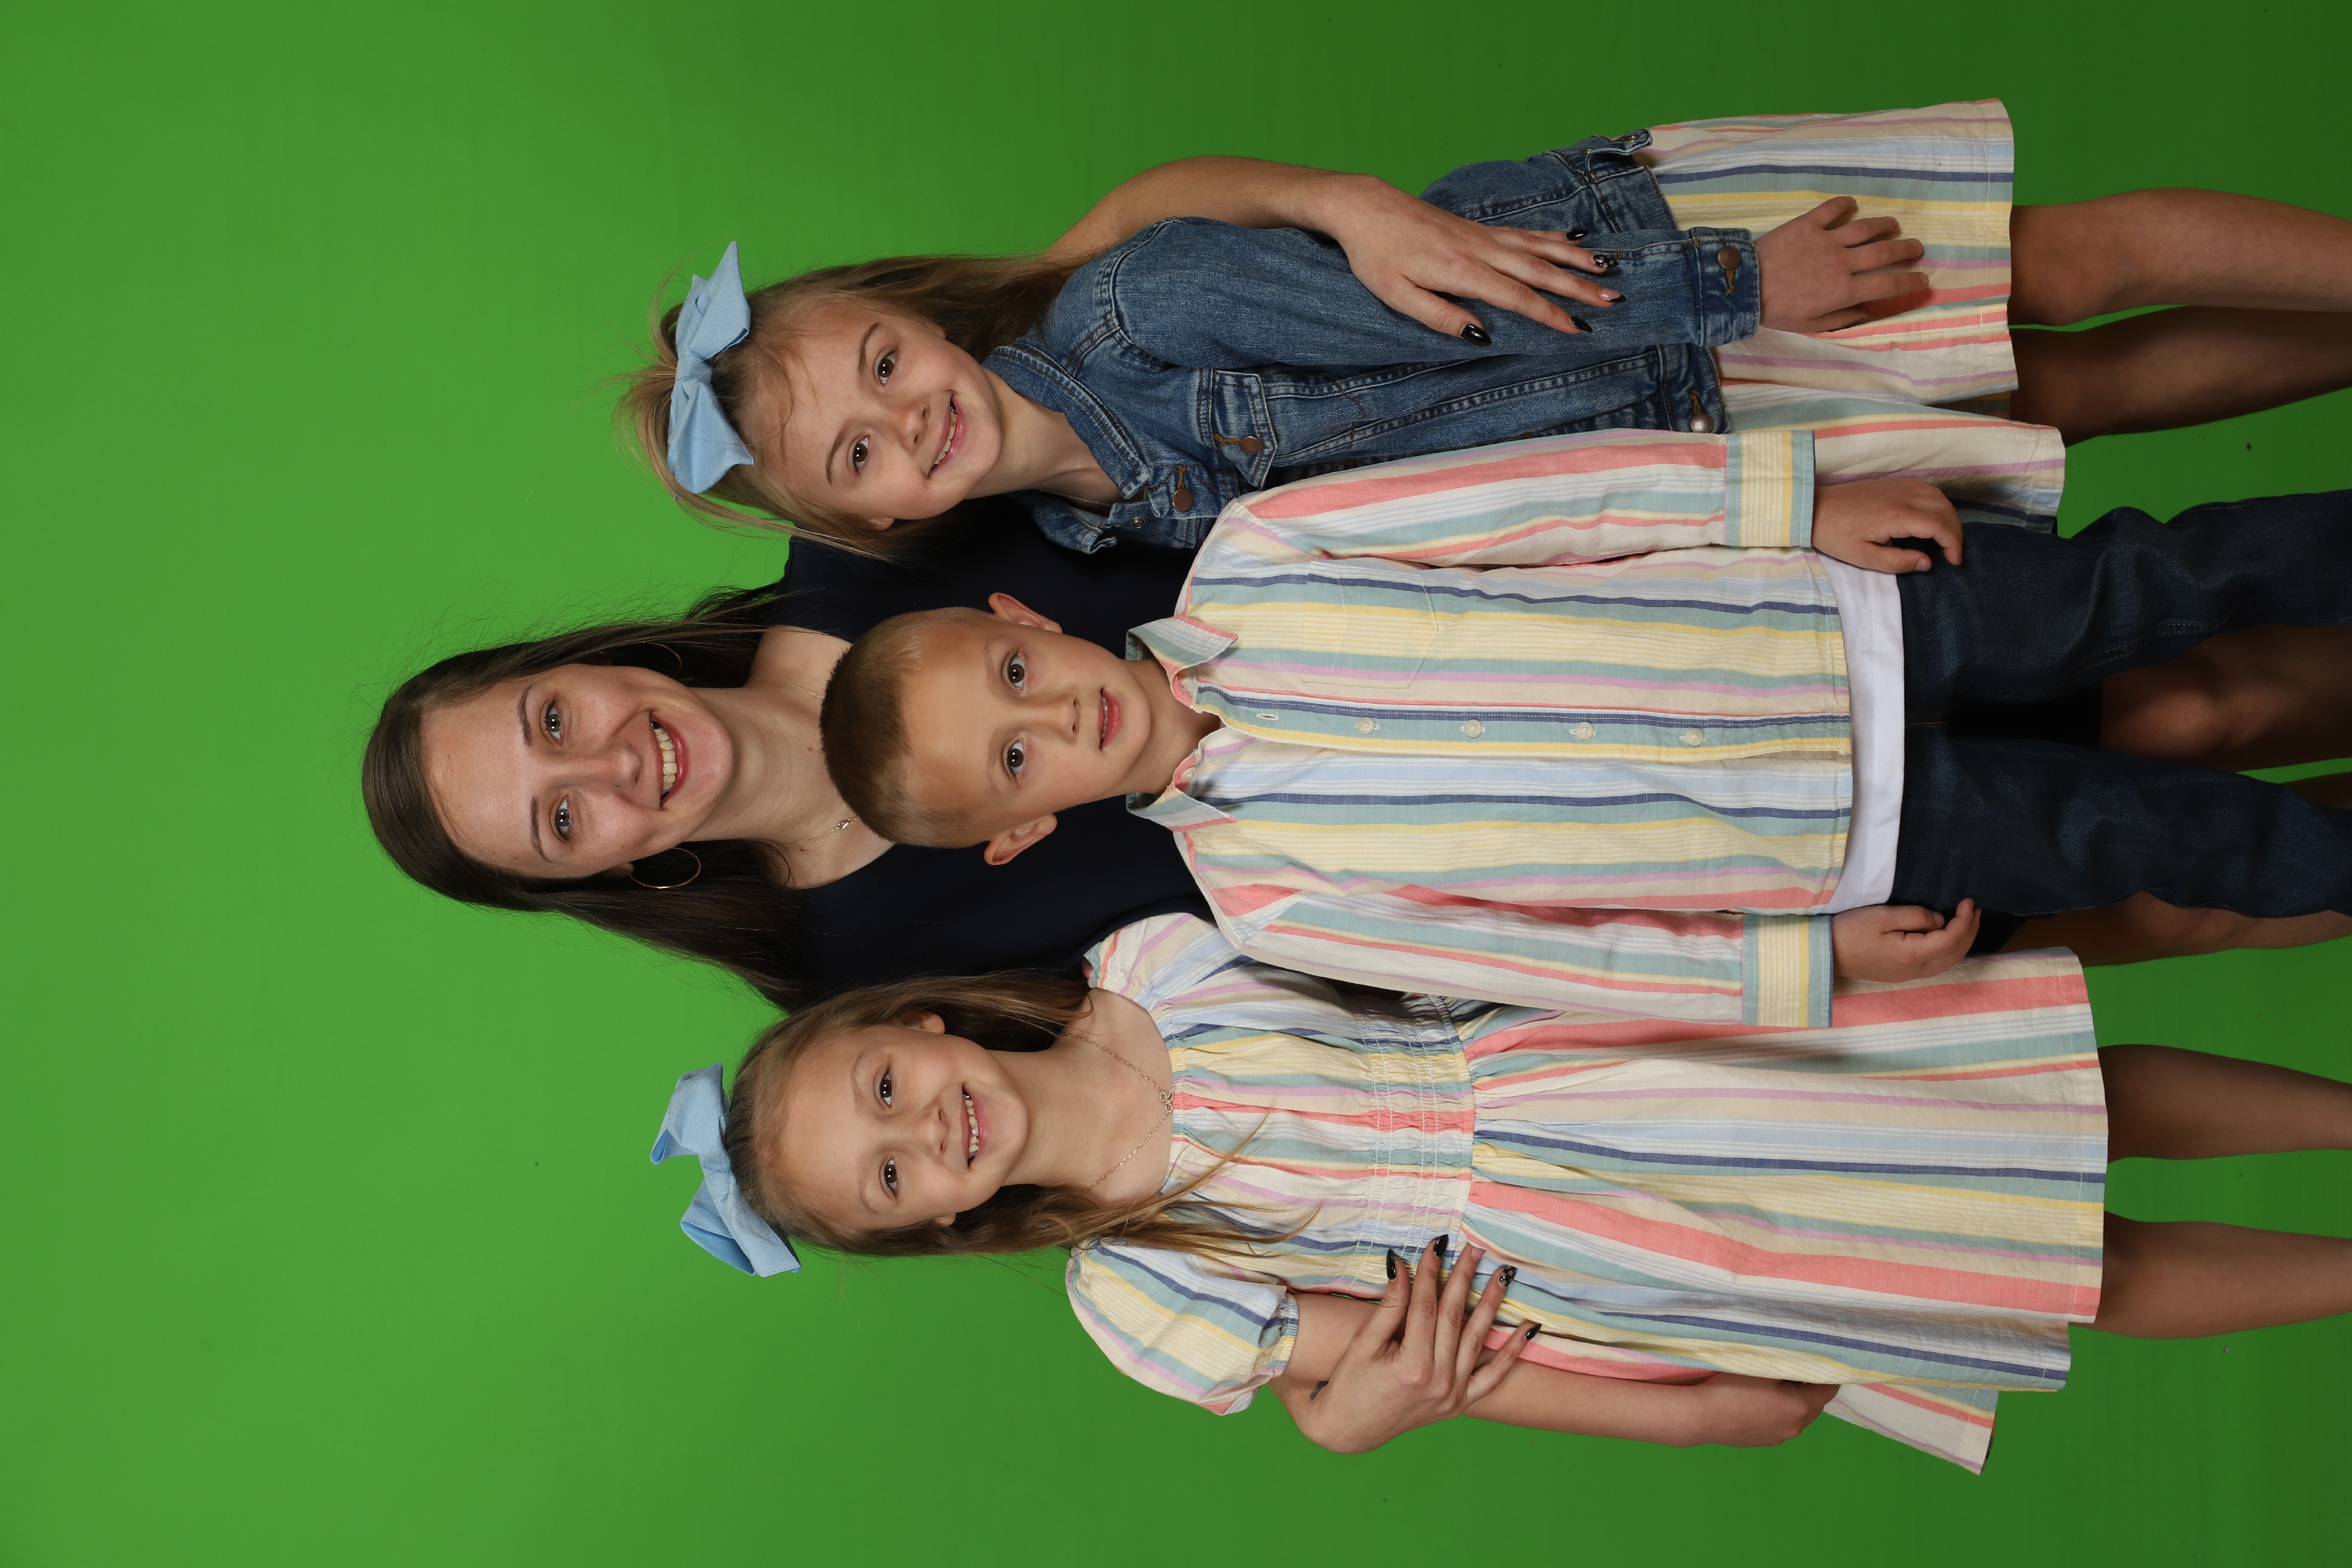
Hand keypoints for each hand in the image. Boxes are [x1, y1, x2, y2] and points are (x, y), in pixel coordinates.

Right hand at [1291, 1239, 1532, 1453]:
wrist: (1350, 1429)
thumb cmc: (1350, 1385)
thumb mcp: (1364, 1344)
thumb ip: (1389, 1306)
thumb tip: (1401, 1264)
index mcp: (1412, 1367)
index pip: (1426, 1307)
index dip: (1430, 1273)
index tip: (1437, 1245)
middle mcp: (1439, 1382)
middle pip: (1454, 1318)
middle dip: (1464, 1278)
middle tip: (1475, 1248)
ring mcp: (1453, 1396)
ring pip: (1477, 1340)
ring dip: (1491, 1303)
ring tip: (1502, 1274)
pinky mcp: (1460, 1403)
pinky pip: (1493, 1377)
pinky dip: (1513, 1353)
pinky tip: (1529, 1328)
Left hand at [1309, 175, 1618, 337]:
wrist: (1365, 207)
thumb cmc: (1376, 255)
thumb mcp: (1397, 295)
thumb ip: (1439, 317)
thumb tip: (1482, 336)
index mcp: (1461, 272)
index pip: (1517, 297)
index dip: (1550, 314)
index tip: (1579, 329)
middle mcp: (1480, 250)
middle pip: (1539, 271)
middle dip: (1578, 288)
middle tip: (1613, 301)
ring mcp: (1482, 236)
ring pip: (1538, 248)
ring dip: (1574, 261)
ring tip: (1607, 270)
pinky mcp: (1479, 228)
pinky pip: (1524, 234)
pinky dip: (1552, 238)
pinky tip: (1573, 240)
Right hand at [1678, 1374, 1839, 1446]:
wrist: (1701, 1416)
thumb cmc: (1732, 1386)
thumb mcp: (1764, 1366)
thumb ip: (1790, 1361)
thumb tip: (1807, 1358)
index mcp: (1801, 1407)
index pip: (1829, 1388)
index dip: (1825, 1371)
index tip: (1815, 1358)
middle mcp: (1796, 1427)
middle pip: (1815, 1403)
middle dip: (1809, 1385)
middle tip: (1792, 1367)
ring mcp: (1781, 1437)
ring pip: (1798, 1414)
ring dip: (1794, 1400)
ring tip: (1773, 1384)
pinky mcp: (1765, 1442)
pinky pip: (1782, 1423)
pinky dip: (1779, 1411)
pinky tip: (1759, 1401)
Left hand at [1756, 197, 1930, 333]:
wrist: (1745, 286)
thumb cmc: (1776, 310)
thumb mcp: (1810, 325)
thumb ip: (1841, 318)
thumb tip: (1866, 312)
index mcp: (1844, 290)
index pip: (1887, 285)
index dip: (1909, 282)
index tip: (1923, 280)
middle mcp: (1842, 262)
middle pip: (1884, 251)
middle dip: (1906, 249)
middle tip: (1917, 247)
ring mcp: (1826, 240)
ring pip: (1864, 227)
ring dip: (1883, 224)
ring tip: (1893, 225)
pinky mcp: (1808, 224)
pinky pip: (1832, 209)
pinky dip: (1844, 204)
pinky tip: (1852, 204)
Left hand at [1812, 478, 1963, 573]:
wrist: (1814, 508)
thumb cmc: (1835, 535)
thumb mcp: (1864, 557)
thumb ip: (1898, 562)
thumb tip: (1927, 563)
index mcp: (1897, 516)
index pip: (1939, 525)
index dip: (1953, 543)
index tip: (1954, 561)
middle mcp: (1903, 496)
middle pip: (1945, 509)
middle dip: (1955, 532)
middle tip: (1953, 553)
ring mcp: (1899, 486)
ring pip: (1939, 496)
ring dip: (1949, 517)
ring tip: (1946, 538)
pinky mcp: (1893, 483)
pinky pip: (1927, 489)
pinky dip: (1938, 504)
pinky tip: (1933, 518)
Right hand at [1832, 900, 1982, 981]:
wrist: (1826, 954)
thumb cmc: (1849, 931)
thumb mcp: (1882, 916)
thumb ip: (1915, 916)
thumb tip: (1938, 920)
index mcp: (1912, 955)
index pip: (1951, 938)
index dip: (1964, 920)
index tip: (1968, 901)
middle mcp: (1916, 970)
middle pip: (1955, 953)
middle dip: (1970, 931)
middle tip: (1974, 909)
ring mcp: (1910, 974)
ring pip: (1948, 961)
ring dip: (1962, 940)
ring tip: (1968, 920)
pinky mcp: (1903, 973)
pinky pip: (1937, 963)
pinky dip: (1950, 948)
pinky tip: (1948, 935)